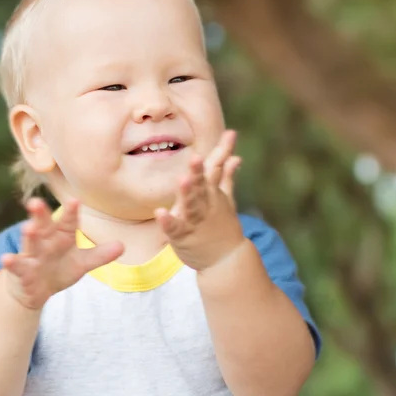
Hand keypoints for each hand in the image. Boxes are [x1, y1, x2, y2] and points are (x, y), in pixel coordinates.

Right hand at [1, 198, 123, 309]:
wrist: (35, 291)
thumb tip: (123, 245)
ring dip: (28, 235)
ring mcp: (32, 255)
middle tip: (36, 201)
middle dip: (40, 214)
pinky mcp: (20, 271)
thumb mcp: (82, 263)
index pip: (69, 222)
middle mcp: (46, 241)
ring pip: (30, 243)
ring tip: (27, 228)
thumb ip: (101, 255)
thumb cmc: (59, 270)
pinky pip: (16, 266)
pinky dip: (11, 262)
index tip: (75, 200)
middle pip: (44, 225)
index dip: (71, 212)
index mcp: (62, 236)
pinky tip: (6, 258)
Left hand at [155, 130, 244, 271]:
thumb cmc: (222, 227)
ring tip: (182, 180)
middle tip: (196, 157)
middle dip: (199, 172)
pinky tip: (160, 213)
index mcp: (213, 194)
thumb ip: (226, 177)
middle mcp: (205, 205)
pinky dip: (168, 222)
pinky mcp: (182, 237)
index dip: (222, 151)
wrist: (226, 261)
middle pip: (202, 186)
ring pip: (190, 205)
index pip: (217, 170)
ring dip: (187, 193)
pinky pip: (174, 229)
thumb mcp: (226, 200)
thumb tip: (235, 156)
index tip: (230, 134)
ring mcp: (194, 221)